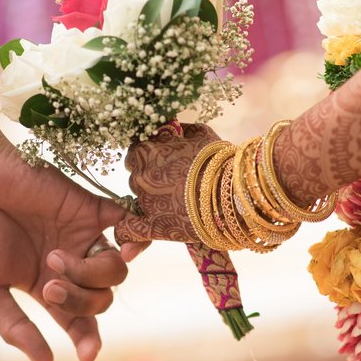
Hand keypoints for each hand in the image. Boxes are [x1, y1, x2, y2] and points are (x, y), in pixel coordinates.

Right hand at [0, 126, 129, 360]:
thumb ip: (14, 326)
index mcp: (46, 288)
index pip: (79, 321)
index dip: (88, 339)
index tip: (87, 355)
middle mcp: (71, 265)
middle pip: (102, 299)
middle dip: (80, 302)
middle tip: (48, 287)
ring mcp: (83, 236)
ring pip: (117, 269)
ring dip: (91, 274)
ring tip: (55, 259)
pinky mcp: (91, 208)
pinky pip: (130, 224)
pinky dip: (138, 236)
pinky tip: (130, 246)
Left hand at [114, 123, 220, 249]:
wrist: (233, 192)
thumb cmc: (219, 160)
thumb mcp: (201, 134)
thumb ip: (181, 130)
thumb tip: (173, 129)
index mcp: (149, 150)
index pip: (137, 150)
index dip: (150, 155)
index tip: (164, 161)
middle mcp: (141, 174)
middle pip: (136, 174)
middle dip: (150, 176)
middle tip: (172, 181)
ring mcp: (145, 201)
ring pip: (136, 198)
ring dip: (149, 197)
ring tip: (174, 201)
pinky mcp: (152, 226)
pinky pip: (127, 230)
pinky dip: (126, 231)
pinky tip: (133, 231)